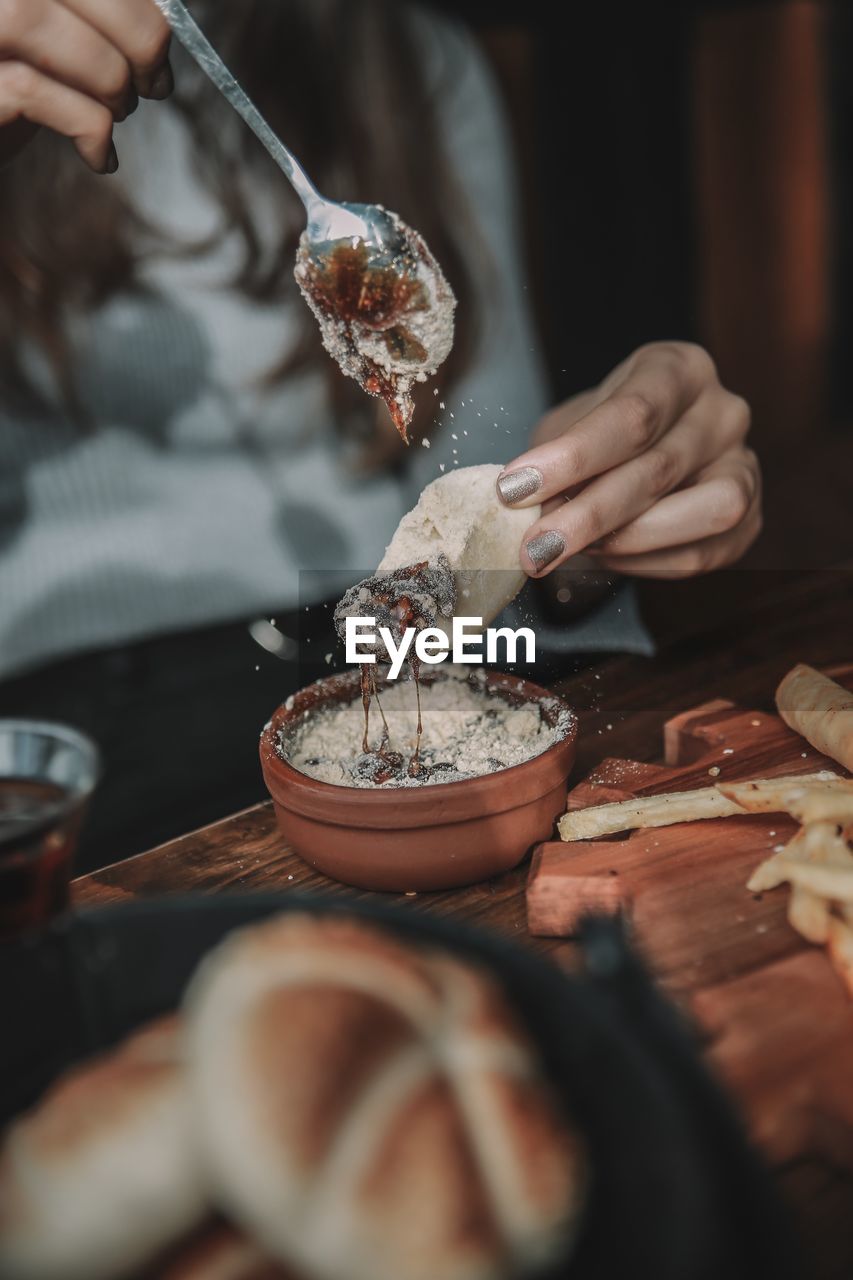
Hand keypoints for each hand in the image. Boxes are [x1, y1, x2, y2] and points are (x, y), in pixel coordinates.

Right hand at [0, 0, 170, 171]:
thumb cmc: (14, 86)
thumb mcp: (60, 39)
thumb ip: (96, 16)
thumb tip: (162, 15)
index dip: (139, 5)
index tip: (161, 43)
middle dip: (138, 38)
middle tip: (154, 83)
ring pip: (46, 27)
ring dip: (108, 78)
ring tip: (119, 111)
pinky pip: (34, 92)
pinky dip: (87, 128)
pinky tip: (98, 154)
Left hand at [497, 342, 760, 578]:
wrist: (639, 456)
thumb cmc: (600, 436)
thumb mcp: (568, 429)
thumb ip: (554, 460)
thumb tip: (529, 509)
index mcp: (679, 369)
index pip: (633, 413)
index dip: (572, 456)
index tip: (514, 488)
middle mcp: (724, 412)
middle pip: (659, 468)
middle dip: (587, 515)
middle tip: (534, 547)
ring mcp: (745, 465)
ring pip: (702, 512)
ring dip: (626, 542)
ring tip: (571, 550)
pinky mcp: (749, 520)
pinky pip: (700, 554)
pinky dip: (643, 563)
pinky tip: (604, 557)